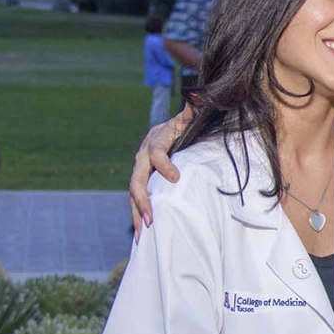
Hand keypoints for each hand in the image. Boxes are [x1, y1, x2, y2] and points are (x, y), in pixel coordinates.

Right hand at [129, 107, 192, 238]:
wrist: (166, 133)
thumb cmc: (182, 126)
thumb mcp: (188, 119)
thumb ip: (193, 111)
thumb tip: (199, 96)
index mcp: (155, 141)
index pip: (156, 153)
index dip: (164, 165)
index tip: (176, 178)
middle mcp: (142, 157)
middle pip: (137, 180)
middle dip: (143, 199)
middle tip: (151, 217)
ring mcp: (140, 172)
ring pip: (133, 194)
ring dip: (137, 214)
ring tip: (142, 233)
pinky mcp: (142, 183)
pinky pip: (136, 201)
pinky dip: (138, 217)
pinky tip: (140, 237)